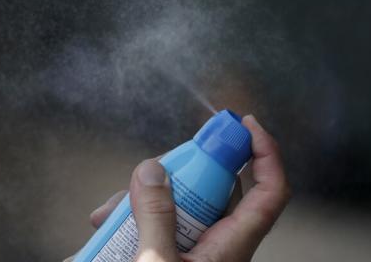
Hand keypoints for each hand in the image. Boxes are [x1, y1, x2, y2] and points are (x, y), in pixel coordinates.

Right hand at [67, 115, 289, 261]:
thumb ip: (154, 214)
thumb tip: (153, 167)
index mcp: (231, 248)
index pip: (269, 193)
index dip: (265, 153)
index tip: (243, 123)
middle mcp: (218, 248)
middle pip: (212, 191)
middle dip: (176, 173)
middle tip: (147, 170)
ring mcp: (193, 254)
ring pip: (177, 207)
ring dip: (140, 201)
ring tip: (104, 216)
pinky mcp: (169, 258)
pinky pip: (155, 227)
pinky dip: (129, 222)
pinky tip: (101, 230)